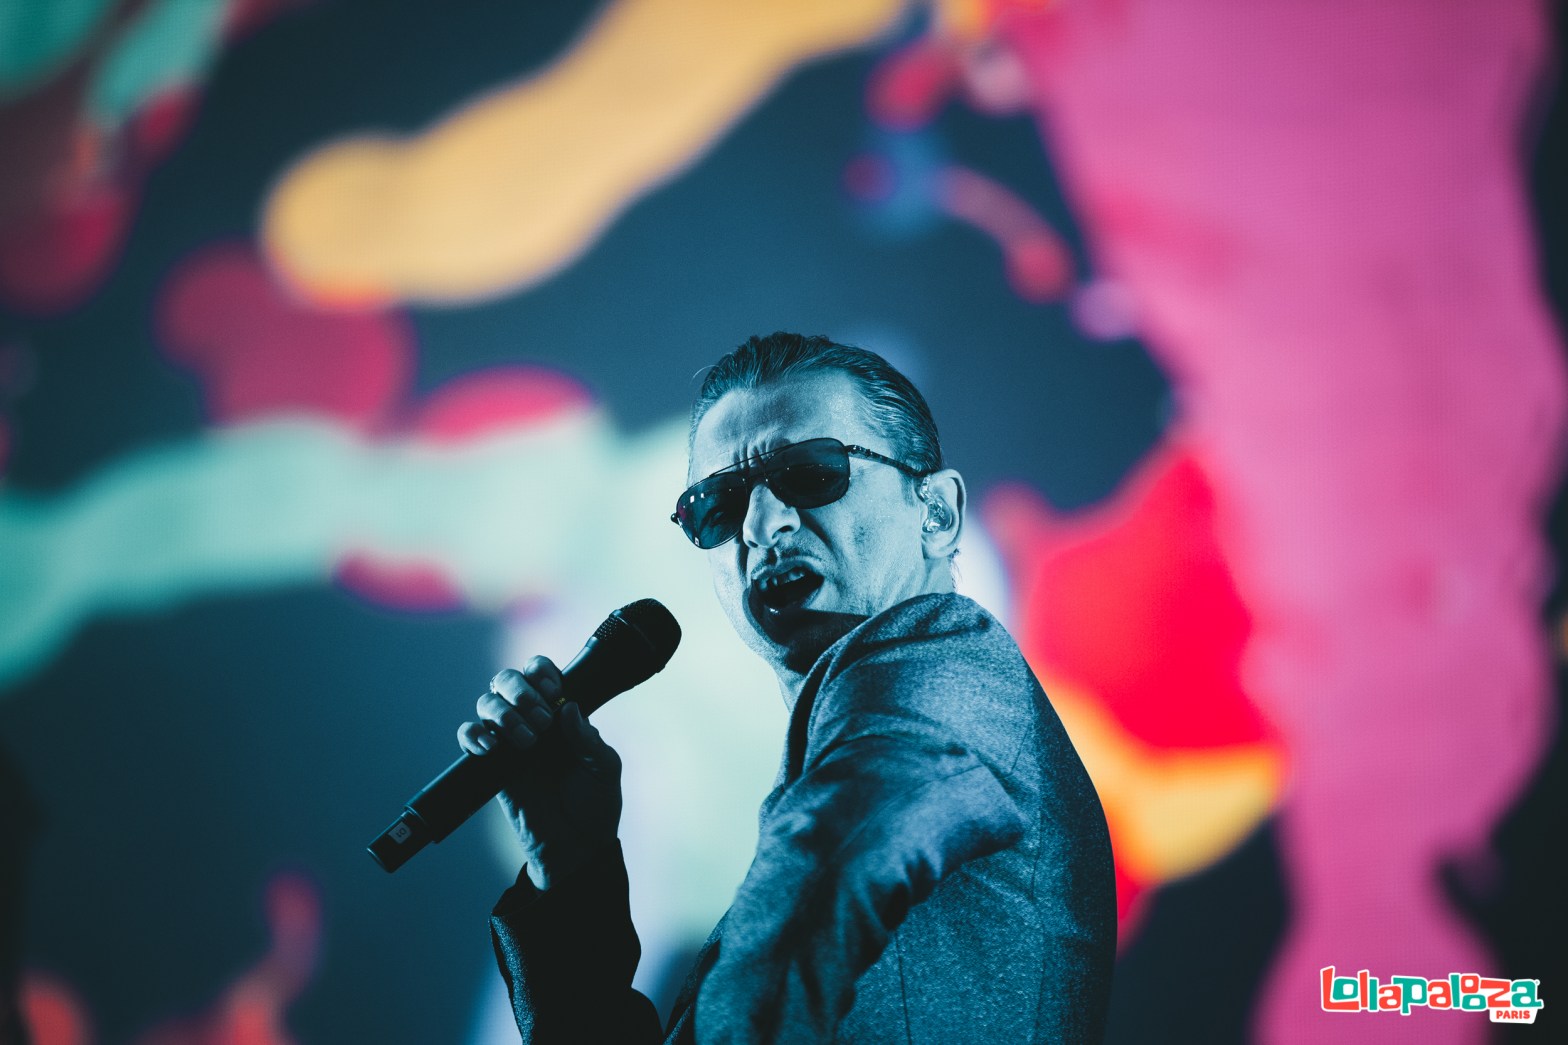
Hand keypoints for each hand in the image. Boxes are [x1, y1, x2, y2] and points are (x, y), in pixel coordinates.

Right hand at [457, 657, 622, 889]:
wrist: (575, 848)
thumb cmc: (594, 806)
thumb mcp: (604, 769)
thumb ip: (588, 739)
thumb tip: (568, 707)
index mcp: (561, 715)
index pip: (541, 674)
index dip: (542, 672)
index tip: (554, 691)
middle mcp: (532, 721)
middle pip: (508, 681)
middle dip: (521, 690)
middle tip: (542, 719)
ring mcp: (509, 742)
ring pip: (487, 703)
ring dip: (504, 713)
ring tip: (528, 741)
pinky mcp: (490, 767)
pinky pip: (468, 737)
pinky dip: (473, 735)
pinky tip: (491, 748)